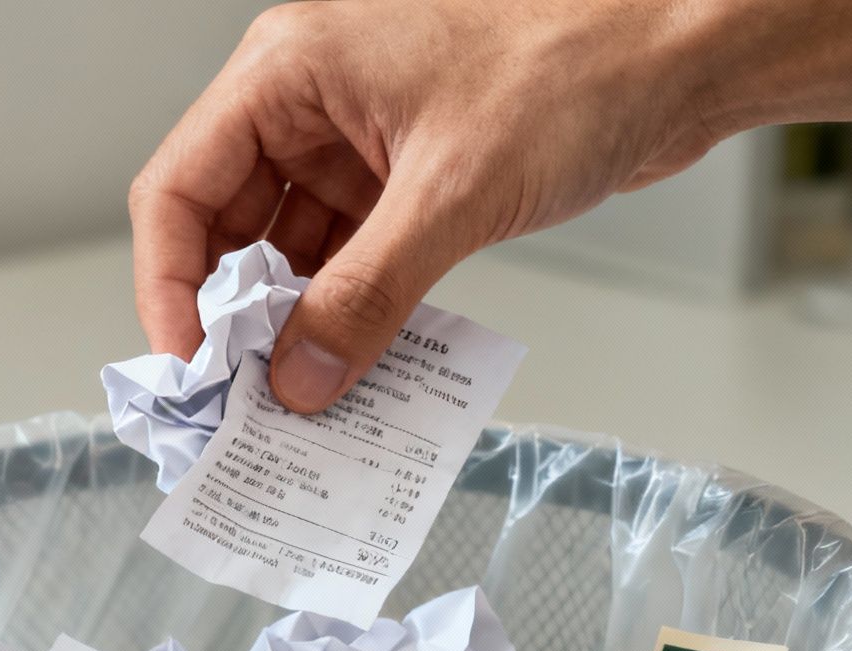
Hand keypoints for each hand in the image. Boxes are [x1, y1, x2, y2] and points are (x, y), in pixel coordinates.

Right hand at [129, 0, 725, 412]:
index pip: (179, 187)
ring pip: (286, 247)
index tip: (191, 367)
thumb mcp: (453, 195)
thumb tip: (301, 380)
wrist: (682, 51)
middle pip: (222, 223)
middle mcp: (309, 100)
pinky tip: (352, 365)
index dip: (169, 285)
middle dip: (231, 314)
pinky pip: (347, 256)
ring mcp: (356, 138)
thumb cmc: (577, 66)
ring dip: (292, 322)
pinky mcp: (404, 173)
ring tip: (299, 397)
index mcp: (290, 70)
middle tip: (240, 399)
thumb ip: (366, 297)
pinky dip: (346, 311)